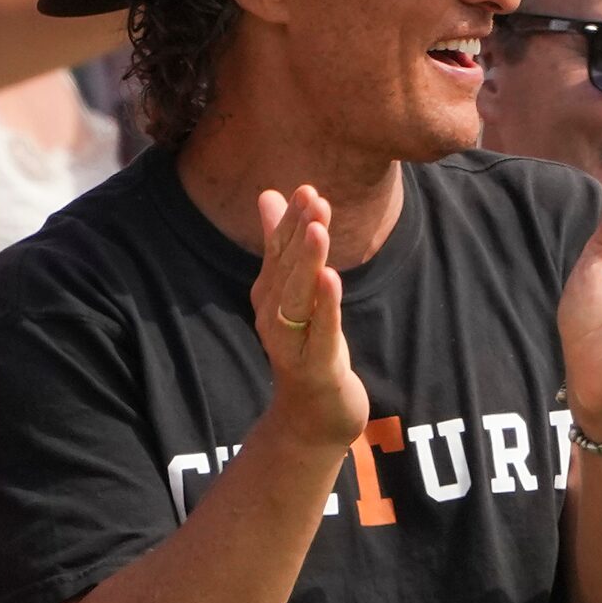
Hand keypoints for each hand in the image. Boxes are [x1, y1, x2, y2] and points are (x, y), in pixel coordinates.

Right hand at [252, 186, 366, 450]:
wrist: (313, 414)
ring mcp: (292, 340)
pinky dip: (325, 305)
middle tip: (312, 198)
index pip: (280, 251)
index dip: (293, 220)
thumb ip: (281, 244)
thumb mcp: (295, 292)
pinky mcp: (314, 363)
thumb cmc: (306, 346)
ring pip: (299, 296)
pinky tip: (331, 279)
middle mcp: (274, 314)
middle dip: (299, 233)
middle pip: (287, 268)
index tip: (306, 188)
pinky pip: (321, 330)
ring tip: (318, 230)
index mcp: (270, 294)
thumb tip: (270, 195)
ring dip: (308, 262)